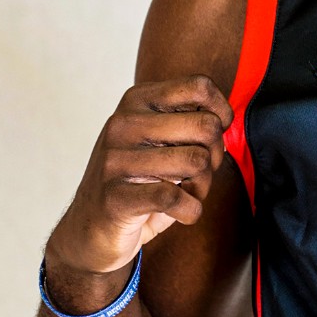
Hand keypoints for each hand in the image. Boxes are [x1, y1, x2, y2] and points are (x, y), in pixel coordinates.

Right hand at [44, 76, 233, 292]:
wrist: (90, 229)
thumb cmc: (138, 182)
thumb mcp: (160, 141)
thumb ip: (189, 122)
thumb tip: (226, 118)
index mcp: (137, 102)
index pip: (199, 86)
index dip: (221, 112)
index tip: (215, 135)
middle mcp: (123, 123)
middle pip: (206, 126)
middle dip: (215, 156)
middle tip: (197, 173)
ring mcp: (116, 159)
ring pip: (197, 161)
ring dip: (202, 187)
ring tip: (185, 193)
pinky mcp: (116, 197)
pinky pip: (176, 197)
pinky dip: (191, 211)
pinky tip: (181, 213)